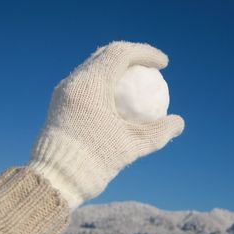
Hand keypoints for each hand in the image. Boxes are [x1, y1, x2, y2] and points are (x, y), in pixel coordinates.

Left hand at [28, 41, 184, 207]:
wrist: (54, 180)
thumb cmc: (93, 162)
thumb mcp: (132, 147)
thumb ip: (159, 132)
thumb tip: (179, 123)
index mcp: (90, 85)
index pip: (120, 53)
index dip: (145, 53)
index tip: (164, 64)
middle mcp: (73, 82)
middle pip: (106, 54)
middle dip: (132, 55)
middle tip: (151, 67)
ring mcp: (64, 92)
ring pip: (94, 66)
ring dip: (117, 67)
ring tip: (136, 79)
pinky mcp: (60, 103)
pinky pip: (85, 82)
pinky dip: (105, 82)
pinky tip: (118, 98)